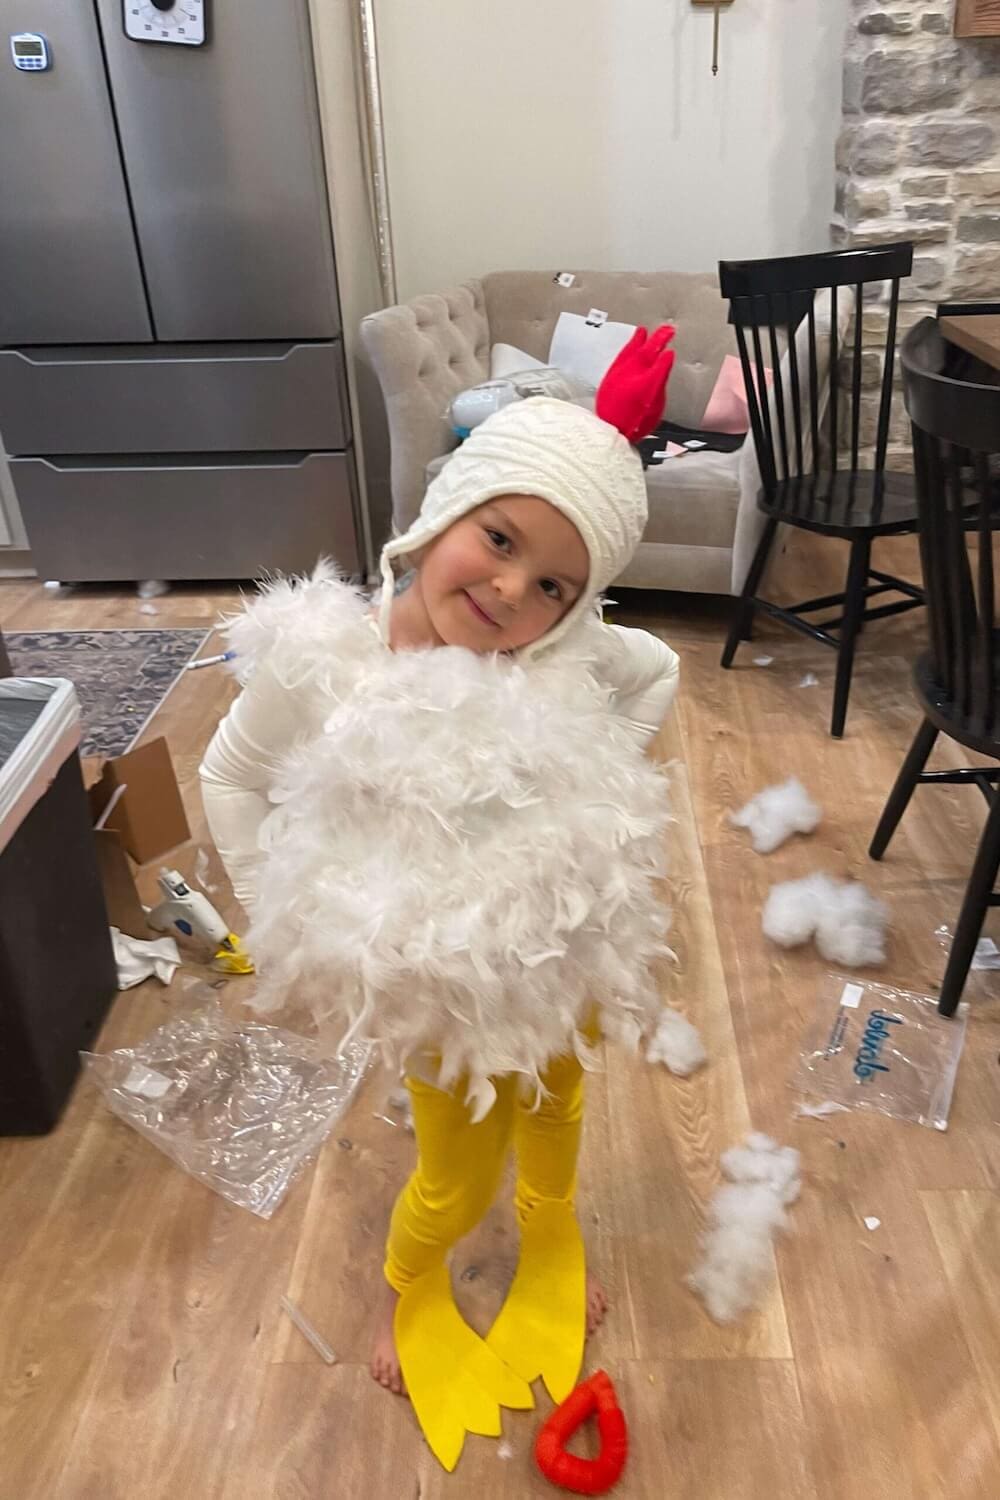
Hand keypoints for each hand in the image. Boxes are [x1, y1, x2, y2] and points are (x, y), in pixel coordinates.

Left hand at [595, 324, 675, 443]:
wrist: (609, 429)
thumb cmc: (633, 424)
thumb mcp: (655, 409)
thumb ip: (659, 387)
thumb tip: (663, 370)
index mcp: (646, 385)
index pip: (660, 365)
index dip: (666, 357)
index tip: (671, 351)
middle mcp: (632, 376)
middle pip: (647, 352)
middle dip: (658, 339)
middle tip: (667, 330)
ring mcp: (619, 374)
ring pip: (631, 351)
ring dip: (639, 339)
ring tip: (644, 331)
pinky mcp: (609, 376)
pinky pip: (621, 356)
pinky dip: (628, 347)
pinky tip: (631, 343)